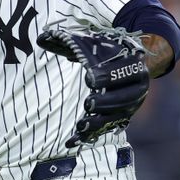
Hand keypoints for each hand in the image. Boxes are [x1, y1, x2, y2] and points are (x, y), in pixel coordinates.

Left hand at [37, 27, 149, 145]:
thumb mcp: (92, 44)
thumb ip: (69, 41)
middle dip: (106, 101)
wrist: (127, 66)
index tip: (89, 78)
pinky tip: (74, 140)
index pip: (124, 71)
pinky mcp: (121, 118)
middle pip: (125, 97)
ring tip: (81, 124)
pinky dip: (91, 134)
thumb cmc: (106, 53)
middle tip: (88, 103)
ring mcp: (130, 105)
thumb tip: (41, 39)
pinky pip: (106, 128)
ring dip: (99, 121)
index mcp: (133, 65)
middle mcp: (137, 87)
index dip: (108, 75)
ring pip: (118, 116)